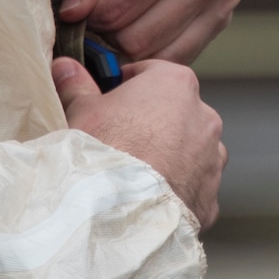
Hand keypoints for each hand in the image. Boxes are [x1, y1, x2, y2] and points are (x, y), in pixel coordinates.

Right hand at [54, 56, 226, 229]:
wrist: (119, 210)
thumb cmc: (104, 151)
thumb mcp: (82, 110)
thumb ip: (78, 84)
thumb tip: (66, 67)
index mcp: (176, 84)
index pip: (152, 73)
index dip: (127, 85)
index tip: (111, 99)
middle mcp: (203, 116)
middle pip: (175, 112)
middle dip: (152, 123)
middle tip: (120, 139)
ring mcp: (212, 158)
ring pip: (190, 151)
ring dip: (171, 158)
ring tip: (136, 175)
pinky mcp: (210, 196)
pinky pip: (192, 188)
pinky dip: (176, 191)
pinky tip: (150, 199)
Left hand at [59, 0, 244, 63]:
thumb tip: (71, 14)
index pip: (116, 12)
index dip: (87, 16)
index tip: (77, 5)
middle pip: (138, 42)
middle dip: (106, 35)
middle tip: (91, 17)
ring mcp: (222, 1)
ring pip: (161, 56)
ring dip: (129, 48)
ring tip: (115, 21)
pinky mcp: (225, 14)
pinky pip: (183, 54)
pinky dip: (155, 49)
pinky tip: (140, 26)